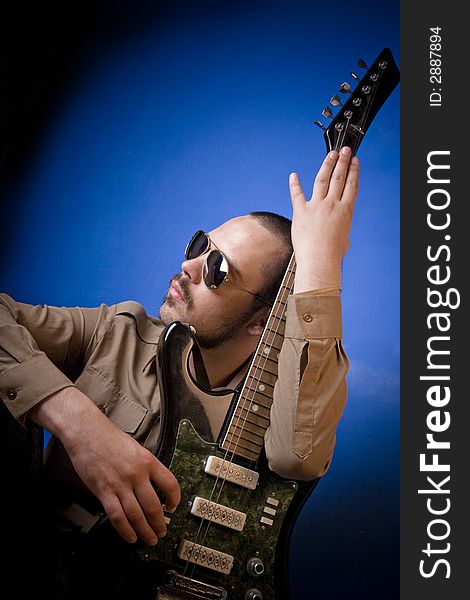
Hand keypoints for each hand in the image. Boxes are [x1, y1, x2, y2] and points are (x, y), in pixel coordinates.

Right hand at [31, 387, 179, 545]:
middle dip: (160, 523)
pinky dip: (125, 530)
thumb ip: (145, 466)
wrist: (87, 432)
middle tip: (162, 532)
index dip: (175, 499)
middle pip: (154, 506)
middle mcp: (137, 474)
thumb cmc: (109, 437)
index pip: (170, 484)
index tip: (173, 507)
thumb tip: (152, 486)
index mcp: (148, 461)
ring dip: (145, 531)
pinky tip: (130, 536)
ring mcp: (120, 484)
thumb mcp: (135, 448)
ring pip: (137, 515)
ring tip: (150, 538)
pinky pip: (117, 517)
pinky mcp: (104, 491)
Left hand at [289, 146, 359, 292]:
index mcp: (346, 211)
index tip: (355, 161)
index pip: (352, 185)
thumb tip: (336, 228)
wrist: (319, 261)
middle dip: (343, 161)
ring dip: (327, 165)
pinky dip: (295, 184)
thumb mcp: (344, 238)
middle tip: (344, 150)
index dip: (354, 171)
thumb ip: (340, 227)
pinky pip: (297, 194)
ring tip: (330, 155)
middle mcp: (332, 205)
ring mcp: (316, 207)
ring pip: (322, 180)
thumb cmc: (332, 255)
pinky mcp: (301, 212)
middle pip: (339, 177)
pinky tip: (294, 175)